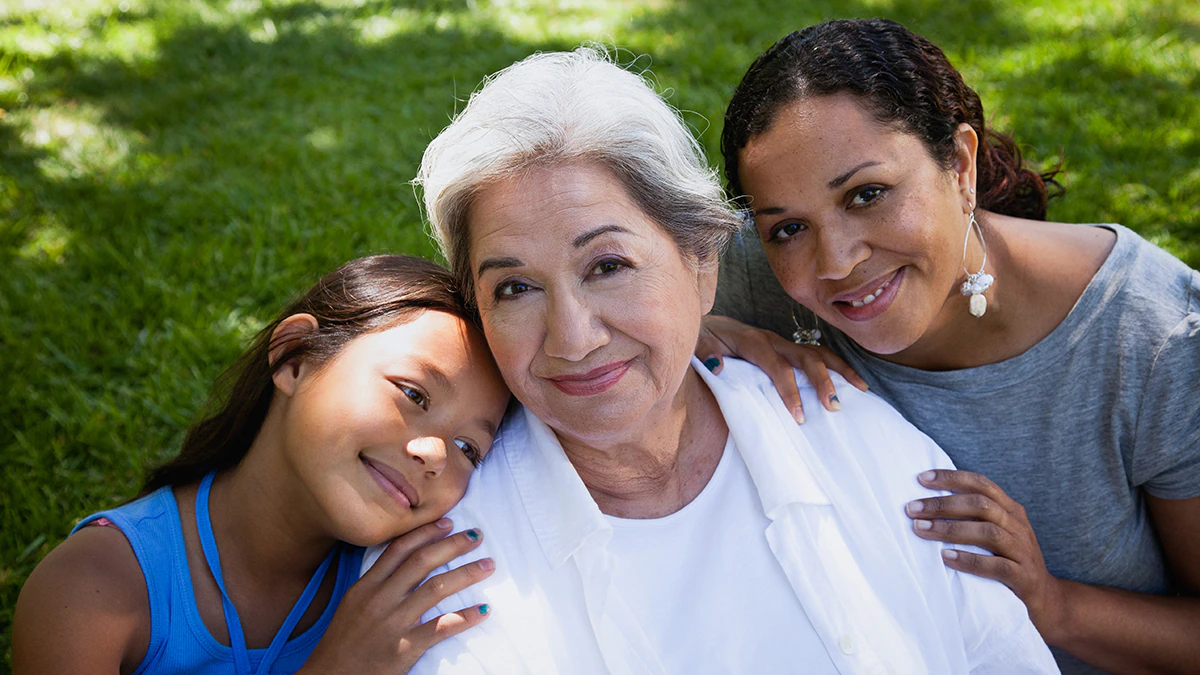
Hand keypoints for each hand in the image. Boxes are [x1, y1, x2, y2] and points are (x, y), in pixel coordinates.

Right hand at [300, 519, 494, 674]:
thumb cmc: (342, 642)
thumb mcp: (353, 604)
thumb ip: (377, 583)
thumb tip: (405, 562)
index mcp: (365, 586)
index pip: (399, 549)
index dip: (426, 532)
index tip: (448, 522)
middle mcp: (379, 599)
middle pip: (422, 562)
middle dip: (453, 545)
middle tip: (477, 535)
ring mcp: (392, 623)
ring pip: (436, 588)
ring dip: (467, 574)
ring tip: (488, 565)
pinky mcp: (404, 648)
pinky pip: (441, 627)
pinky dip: (465, 617)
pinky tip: (482, 610)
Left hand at [697, 314, 867, 422]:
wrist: (707, 326)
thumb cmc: (703, 341)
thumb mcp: (698, 345)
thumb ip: (705, 354)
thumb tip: (718, 366)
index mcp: (752, 342)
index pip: (777, 367)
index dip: (790, 391)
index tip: (800, 417)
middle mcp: (773, 340)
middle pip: (806, 358)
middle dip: (822, 382)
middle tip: (834, 407)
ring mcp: (784, 343)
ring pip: (818, 353)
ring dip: (839, 372)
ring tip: (860, 392)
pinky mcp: (789, 349)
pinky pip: (818, 355)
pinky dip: (839, 367)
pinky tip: (856, 383)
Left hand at [906, 470, 1066, 638]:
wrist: (1047, 601)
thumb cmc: (1009, 562)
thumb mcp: (995, 534)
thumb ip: (972, 518)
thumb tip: (926, 505)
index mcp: (1010, 510)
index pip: (981, 484)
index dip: (952, 478)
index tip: (921, 478)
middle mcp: (1018, 526)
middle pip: (981, 504)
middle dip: (943, 504)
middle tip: (912, 509)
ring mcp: (1024, 551)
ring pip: (989, 532)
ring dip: (951, 529)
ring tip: (921, 530)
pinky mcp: (1025, 578)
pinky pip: (998, 566)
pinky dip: (970, 560)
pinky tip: (946, 558)